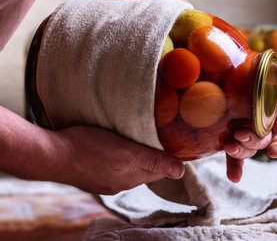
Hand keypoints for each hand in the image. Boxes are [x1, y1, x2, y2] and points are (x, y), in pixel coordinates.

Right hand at [48, 126, 184, 194]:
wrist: (50, 155)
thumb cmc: (88, 149)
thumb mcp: (127, 151)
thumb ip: (153, 161)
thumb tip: (180, 172)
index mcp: (131, 178)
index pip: (160, 171)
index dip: (168, 158)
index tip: (171, 143)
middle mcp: (120, 184)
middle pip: (144, 170)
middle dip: (151, 156)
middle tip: (155, 137)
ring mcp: (103, 181)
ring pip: (127, 169)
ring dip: (133, 156)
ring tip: (134, 140)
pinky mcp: (90, 175)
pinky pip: (111, 167)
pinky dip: (116, 158)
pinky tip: (111, 147)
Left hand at [224, 63, 276, 181]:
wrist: (234, 74)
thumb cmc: (258, 73)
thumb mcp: (271, 71)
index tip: (274, 152)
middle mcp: (267, 128)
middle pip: (264, 142)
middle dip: (253, 142)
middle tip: (239, 135)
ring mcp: (250, 134)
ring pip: (249, 149)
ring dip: (241, 153)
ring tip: (229, 147)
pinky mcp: (234, 138)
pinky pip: (235, 155)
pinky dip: (234, 167)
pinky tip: (233, 177)